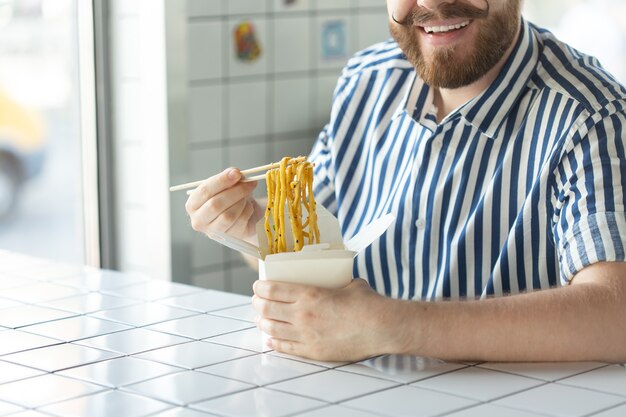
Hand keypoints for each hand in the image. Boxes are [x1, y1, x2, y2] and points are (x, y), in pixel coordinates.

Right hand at [185, 168, 263, 242]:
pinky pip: (240, 222)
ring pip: (228, 216)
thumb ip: (229, 178)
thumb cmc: (232, 198)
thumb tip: (235, 173)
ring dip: (241, 202)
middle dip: (235, 191)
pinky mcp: (229, 238)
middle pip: (215, 205)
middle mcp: (198, 220)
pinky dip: (247, 210)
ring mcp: (213, 232)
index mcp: (193, 204)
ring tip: (247, 195)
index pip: (204, 191)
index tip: (237, 173)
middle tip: (249, 182)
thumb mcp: (227, 185)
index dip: (221, 180)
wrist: (245, 215)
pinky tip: (248, 207)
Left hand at [252, 278, 397, 360]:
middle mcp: (303, 314)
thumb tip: (333, 281)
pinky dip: (274, 343)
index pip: (272, 289)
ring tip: (260, 319)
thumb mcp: (348, 284)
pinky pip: (285, 348)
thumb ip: (334, 283)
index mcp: (309, 294)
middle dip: (257, 304)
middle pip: (267, 309)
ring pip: (272, 329)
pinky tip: (270, 340)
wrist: (381, 328)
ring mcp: (306, 335)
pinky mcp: (312, 351)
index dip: (260, 287)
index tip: (258, 285)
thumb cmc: (368, 303)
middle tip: (256, 301)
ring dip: (262, 323)